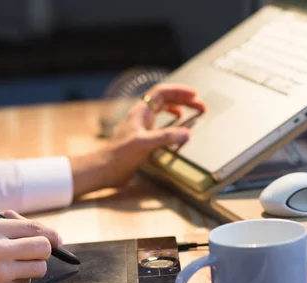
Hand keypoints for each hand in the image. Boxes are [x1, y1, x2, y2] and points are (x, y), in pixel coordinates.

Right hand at [0, 211, 60, 282]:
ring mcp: (0, 272)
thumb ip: (8, 224)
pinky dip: (21, 282)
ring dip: (34, 268)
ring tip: (19, 267)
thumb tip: (43, 231)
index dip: (51, 235)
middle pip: (44, 248)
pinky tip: (5, 279)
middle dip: (46, 251)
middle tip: (39, 254)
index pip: (36, 228)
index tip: (58, 240)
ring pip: (40, 268)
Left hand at [70, 84, 205, 195]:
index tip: (195, 95)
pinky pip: (161, 123)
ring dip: (179, 108)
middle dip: (184, 99)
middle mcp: (142, 115)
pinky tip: (178, 128)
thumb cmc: (120, 155)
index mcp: (141, 111)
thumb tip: (187, 133)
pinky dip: (173, 122)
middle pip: (165, 99)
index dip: (179, 90)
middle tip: (201, 106)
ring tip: (193, 112)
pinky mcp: (143, 137)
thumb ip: (166, 137)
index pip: (162, 92)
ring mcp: (142, 126)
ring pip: (163, 109)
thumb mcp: (145, 144)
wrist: (105, 169)